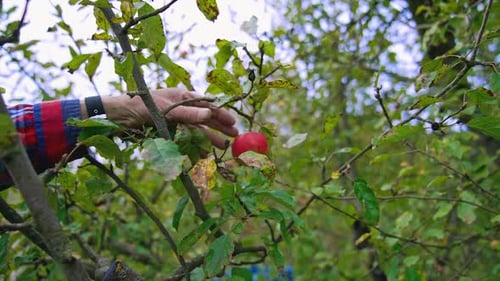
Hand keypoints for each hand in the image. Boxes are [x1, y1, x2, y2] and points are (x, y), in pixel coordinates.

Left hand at [101, 88, 238, 147]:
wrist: (119, 116)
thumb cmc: (141, 105)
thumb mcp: (166, 108)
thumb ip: (188, 113)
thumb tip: (210, 115)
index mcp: (183, 96)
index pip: (207, 105)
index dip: (220, 114)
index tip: (232, 122)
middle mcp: (182, 108)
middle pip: (205, 118)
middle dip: (219, 127)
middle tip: (234, 136)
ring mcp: (176, 121)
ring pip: (197, 130)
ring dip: (210, 138)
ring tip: (222, 146)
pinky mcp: (169, 132)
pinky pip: (186, 139)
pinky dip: (195, 145)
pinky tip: (203, 152)